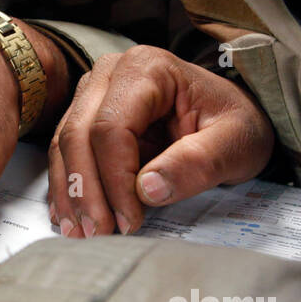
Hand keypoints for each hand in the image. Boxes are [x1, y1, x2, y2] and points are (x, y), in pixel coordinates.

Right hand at [48, 45, 273, 237]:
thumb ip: (199, 163)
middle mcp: (110, 73)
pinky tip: (72, 216)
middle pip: (78, 134)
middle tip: (99, 232)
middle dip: (84, 190)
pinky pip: (65, 152)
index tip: (130, 220)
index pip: (112, 126)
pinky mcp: (86, 115)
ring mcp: (93, 92)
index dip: (115, 179)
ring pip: (64, 144)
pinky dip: (67, 187)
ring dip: (70, 193)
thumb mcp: (236, 143)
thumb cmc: (235, 125)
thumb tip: (148, 189)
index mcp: (148, 68)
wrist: (230, 118)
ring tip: (81, 232)